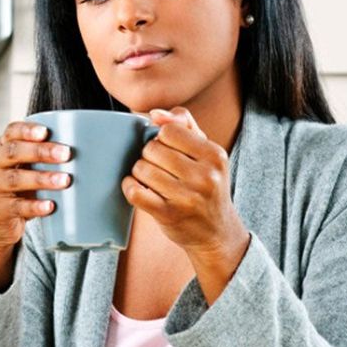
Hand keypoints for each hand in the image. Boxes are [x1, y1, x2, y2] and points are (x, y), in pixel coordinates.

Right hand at [0, 120, 72, 250]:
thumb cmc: (18, 189)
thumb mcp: (24, 169)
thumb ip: (42, 159)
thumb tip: (88, 150)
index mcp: (0, 149)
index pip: (11, 132)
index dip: (27, 130)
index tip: (46, 132)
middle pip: (13, 152)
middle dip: (40, 152)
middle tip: (66, 154)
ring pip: (15, 179)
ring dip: (42, 178)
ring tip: (65, 180)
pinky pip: (16, 207)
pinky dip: (35, 206)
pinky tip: (50, 205)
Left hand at [121, 107, 249, 285]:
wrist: (217, 232)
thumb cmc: (208, 187)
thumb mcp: (207, 153)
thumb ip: (185, 126)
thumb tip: (155, 114)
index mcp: (214, 155)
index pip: (169, 131)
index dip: (161, 138)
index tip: (167, 150)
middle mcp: (204, 176)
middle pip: (152, 149)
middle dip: (149, 156)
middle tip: (159, 167)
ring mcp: (186, 197)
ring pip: (142, 169)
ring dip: (140, 173)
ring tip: (151, 180)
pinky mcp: (169, 215)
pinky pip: (135, 192)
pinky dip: (130, 187)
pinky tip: (137, 188)